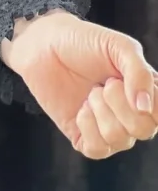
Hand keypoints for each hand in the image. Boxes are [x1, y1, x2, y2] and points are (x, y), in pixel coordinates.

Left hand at [2, 10, 157, 158]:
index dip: (148, 102)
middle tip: (105, 83)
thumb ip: (139, 73)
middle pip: (144, 130)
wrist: (44, 44)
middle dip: (119, 102)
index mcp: (146, 93)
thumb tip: (144, 108)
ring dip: (100, 109)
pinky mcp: (85, 137)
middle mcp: (132, 115)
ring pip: (119, 139)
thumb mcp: (118, 46)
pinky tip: (81, 108)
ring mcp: (109, 128)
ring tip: (91, 91)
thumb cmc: (83, 41)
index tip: (123, 80)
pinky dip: (87, 126)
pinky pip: (96, 149)